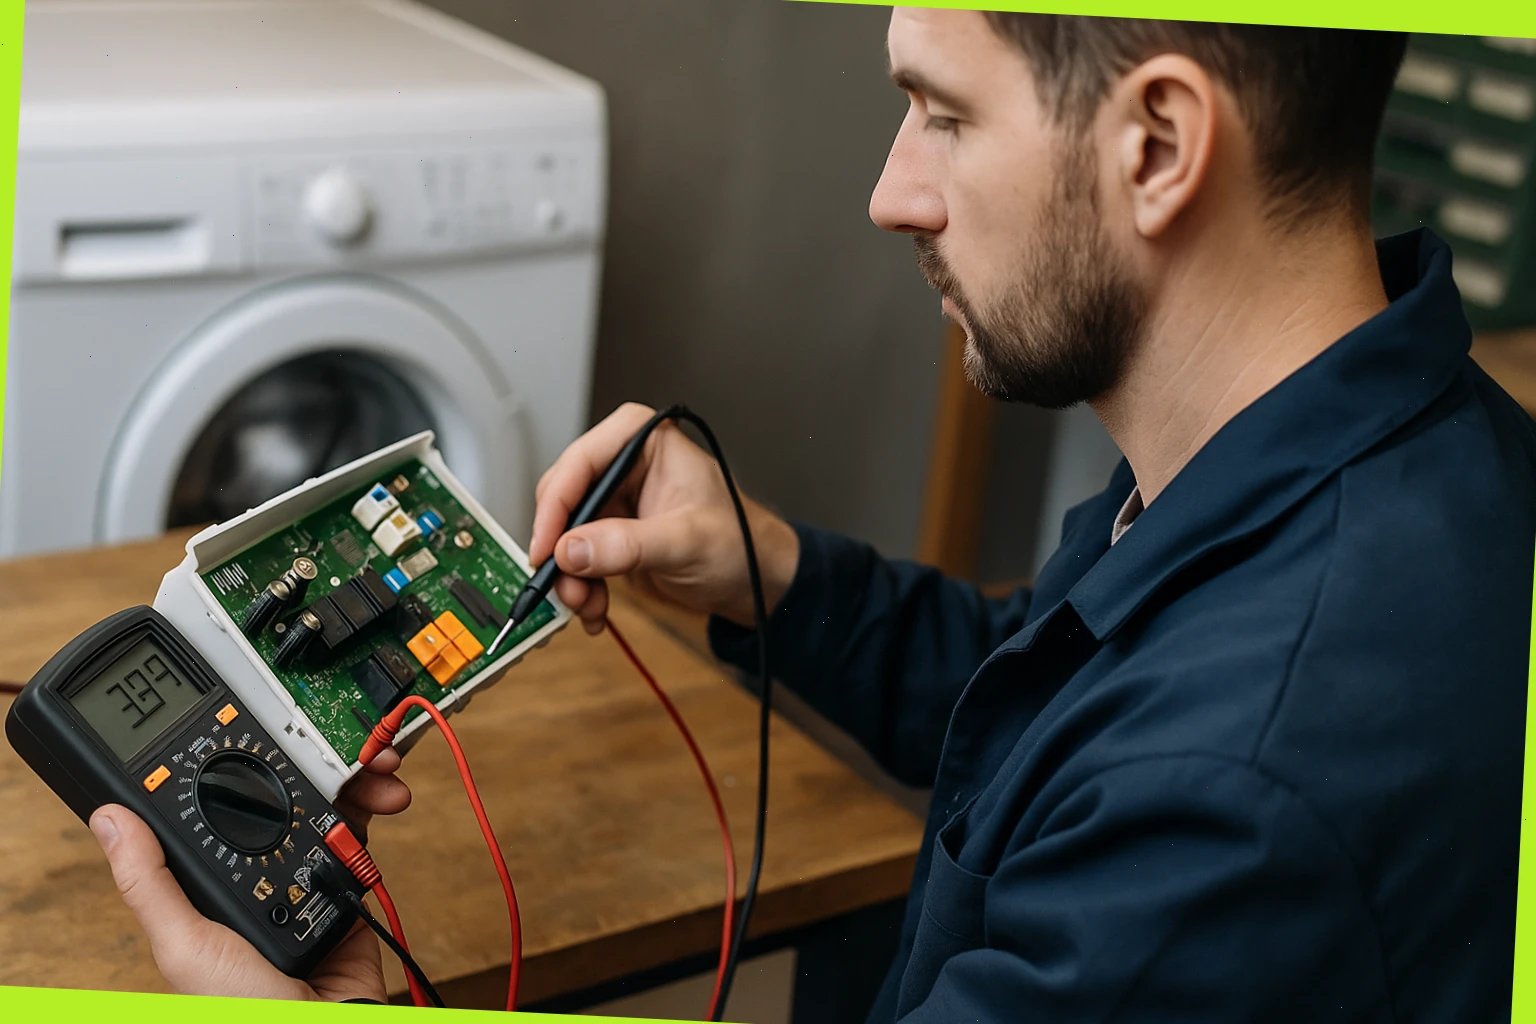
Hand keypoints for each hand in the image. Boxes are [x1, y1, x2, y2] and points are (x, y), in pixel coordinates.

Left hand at [89, 751, 412, 1002]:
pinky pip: (358, 833)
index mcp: (209, 880)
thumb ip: (151, 885)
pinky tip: (382, 795)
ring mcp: (302, 875)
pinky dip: (372, 807)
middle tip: (330, 735)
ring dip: (350, 777)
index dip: (233, 760)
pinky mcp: (346, 884)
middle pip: (278, 792)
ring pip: (323, 804)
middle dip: (309, 760)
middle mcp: (254, 869)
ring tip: (372, 766)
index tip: (253, 724)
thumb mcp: (186, 946)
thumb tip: (110, 821)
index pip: (214, 802)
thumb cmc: (247, 1010)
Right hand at [530, 403, 800, 634]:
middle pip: (562, 500)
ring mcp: (614, 502)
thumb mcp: (686, 542)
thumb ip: (628, 545)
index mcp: (642, 440)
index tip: (547, 548)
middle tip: (565, 587)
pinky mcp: (611, 536)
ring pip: (564, 536)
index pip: (580, 463)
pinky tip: (594, 611)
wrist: (755, 581)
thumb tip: (572, 550)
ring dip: (569, 577)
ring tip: (588, 607)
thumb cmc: (740, 543)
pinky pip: (576, 560)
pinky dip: (580, 587)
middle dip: (561, 550)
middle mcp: (622, 465)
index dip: (555, 507)